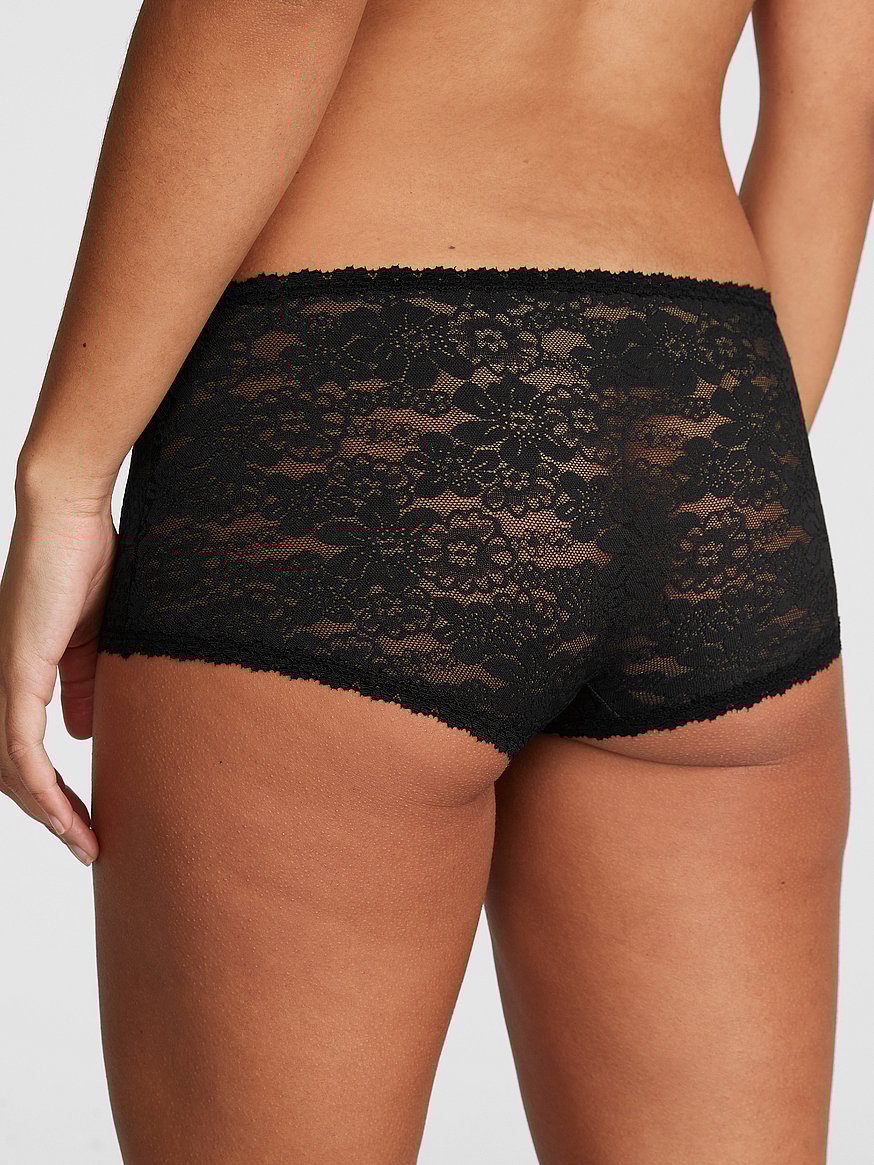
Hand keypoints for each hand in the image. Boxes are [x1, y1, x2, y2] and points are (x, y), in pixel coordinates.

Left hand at [0, 488, 116, 864]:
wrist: (70, 517)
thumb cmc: (84, 561)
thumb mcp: (95, 640)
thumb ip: (85, 687)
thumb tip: (83, 733)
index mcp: (16, 676)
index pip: (24, 754)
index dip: (53, 795)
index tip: (87, 826)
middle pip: (12, 773)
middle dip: (51, 817)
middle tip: (89, 845)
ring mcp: (1, 680)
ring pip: (10, 771)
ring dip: (48, 815)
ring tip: (85, 842)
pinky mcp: (14, 673)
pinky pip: (19, 748)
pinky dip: (39, 789)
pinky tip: (62, 816)